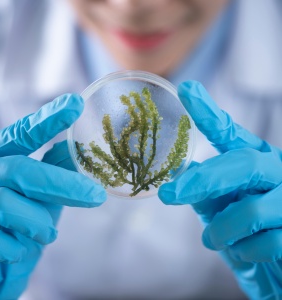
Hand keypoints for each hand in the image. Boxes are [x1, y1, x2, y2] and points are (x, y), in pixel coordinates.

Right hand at [0, 94, 105, 299]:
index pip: (22, 133)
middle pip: (20, 169)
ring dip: (37, 222)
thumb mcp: (39, 194)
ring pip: (4, 203)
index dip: (48, 119)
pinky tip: (19, 250)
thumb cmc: (16, 223)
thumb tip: (77, 149)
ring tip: (49, 234)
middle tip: (96, 195)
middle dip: (62, 184)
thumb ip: (53, 170)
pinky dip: (14, 247)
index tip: (76, 104)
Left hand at [158, 81, 281, 298]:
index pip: (230, 133)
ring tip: (211, 239)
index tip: (187, 89)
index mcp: (255, 160)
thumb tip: (180, 173)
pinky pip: (266, 242)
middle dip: (203, 180)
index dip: (208, 112)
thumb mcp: (222, 208)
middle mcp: (277, 171)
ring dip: (222, 230)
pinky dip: (244, 252)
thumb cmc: (247, 232)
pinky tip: (244, 252)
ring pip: (251, 210)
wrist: (278, 265)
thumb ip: (205, 191)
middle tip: (169, 194)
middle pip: (241, 164)